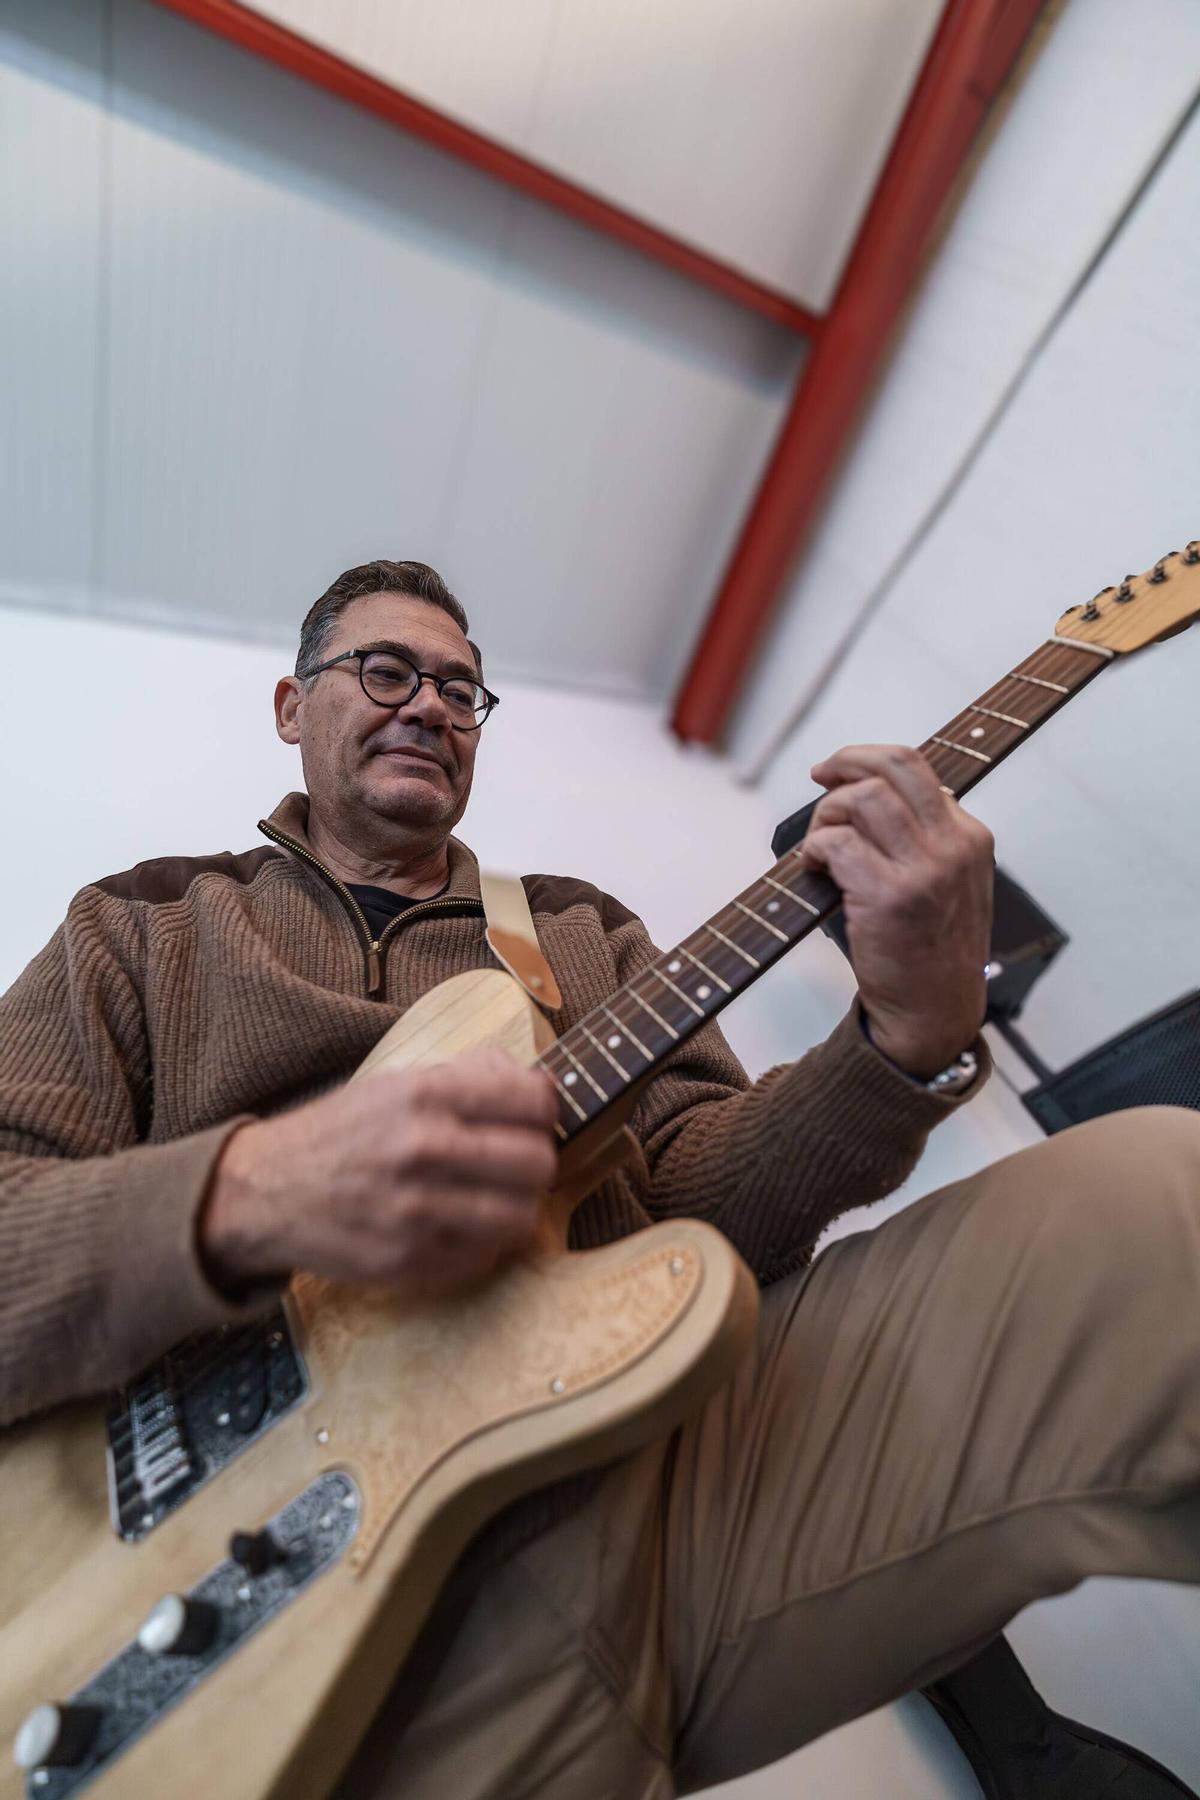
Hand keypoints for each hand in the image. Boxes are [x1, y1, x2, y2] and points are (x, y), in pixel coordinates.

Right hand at [201, 1049, 559, 1296]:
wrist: (267, 1191)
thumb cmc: (344, 1132)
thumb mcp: (398, 1081)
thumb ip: (469, 1076)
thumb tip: (535, 1084)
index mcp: (424, 1095)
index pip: (533, 1101)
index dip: (546, 1111)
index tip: (534, 1120)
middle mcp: (422, 1149)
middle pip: (538, 1163)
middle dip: (537, 1163)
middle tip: (519, 1165)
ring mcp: (416, 1211)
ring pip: (521, 1217)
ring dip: (518, 1207)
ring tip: (497, 1199)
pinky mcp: (409, 1262)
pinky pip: (485, 1257)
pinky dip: (485, 1243)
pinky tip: (463, 1227)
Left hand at [799, 744, 993, 1078]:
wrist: (933, 1013)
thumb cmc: (928, 949)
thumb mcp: (949, 883)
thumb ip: (925, 838)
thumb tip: (873, 793)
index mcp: (970, 837)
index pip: (917, 769)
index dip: (868, 763)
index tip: (838, 774)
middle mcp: (955, 846)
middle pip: (896, 763)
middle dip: (846, 760)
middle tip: (820, 776)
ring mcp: (927, 871)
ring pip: (864, 798)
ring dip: (827, 813)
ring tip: (819, 843)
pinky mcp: (892, 897)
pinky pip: (839, 844)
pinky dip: (815, 848)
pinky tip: (812, 867)